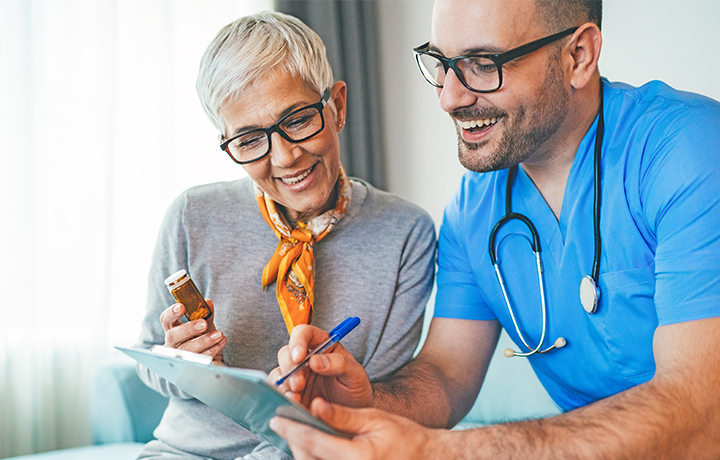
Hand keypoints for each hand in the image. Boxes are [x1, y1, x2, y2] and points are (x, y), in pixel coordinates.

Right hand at [160, 298, 225, 362]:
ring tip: (219, 334)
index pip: (166, 319)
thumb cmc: (198, 334)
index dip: (172, 313)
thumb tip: (207, 302)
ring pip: (187, 349)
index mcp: (171, 328)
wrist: (202, 353)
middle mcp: (172, 342)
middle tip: (203, 324)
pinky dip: (213, 349)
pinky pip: (200, 358)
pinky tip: (221, 342)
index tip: (182, 306)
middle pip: (173, 336)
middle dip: (188, 329)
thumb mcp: (201, 323)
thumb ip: (204, 313)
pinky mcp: (190, 363)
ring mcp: (180, 354)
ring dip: (204, 341)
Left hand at [269, 398, 435, 459]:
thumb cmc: (404, 437)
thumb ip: (342, 415)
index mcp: (356, 457)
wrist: (425, 459)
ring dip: (301, 450)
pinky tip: (312, 446)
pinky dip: (312, 458)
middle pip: (306, 459)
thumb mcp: (374, 419)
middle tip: (284, 422)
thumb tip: (315, 405)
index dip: (292, 428)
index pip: (313, 441)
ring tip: (296, 432)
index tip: (277, 418)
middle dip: (293, 440)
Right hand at [272, 324, 372, 408]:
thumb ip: (339, 363)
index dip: (298, 341)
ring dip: (285, 383)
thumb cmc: (356, 392)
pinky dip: (283, 396)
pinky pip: (279, 391)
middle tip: (299, 383)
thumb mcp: (355, 375)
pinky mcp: (291, 393)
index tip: (299, 356)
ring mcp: (297, 376)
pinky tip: (294, 403)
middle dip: (289, 367)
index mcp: (324, 346)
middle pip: (287, 352)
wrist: (354, 420)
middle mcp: (307, 359)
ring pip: (279, 371)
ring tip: (297, 396)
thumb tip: (315, 360)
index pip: (305, 333)